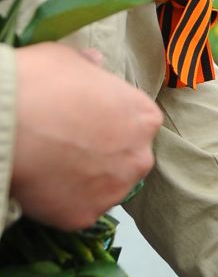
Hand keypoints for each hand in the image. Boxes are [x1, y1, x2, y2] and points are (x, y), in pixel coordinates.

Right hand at [10, 43, 163, 228]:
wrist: (4, 121)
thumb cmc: (39, 83)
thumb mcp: (67, 59)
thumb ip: (89, 67)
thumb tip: (95, 63)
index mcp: (144, 118)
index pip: (136, 124)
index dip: (109, 122)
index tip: (85, 119)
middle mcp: (139, 158)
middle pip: (126, 160)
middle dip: (103, 155)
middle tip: (66, 145)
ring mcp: (113, 192)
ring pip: (103, 189)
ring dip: (85, 181)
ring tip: (51, 164)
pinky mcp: (84, 216)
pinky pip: (76, 210)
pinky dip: (62, 202)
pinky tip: (42, 184)